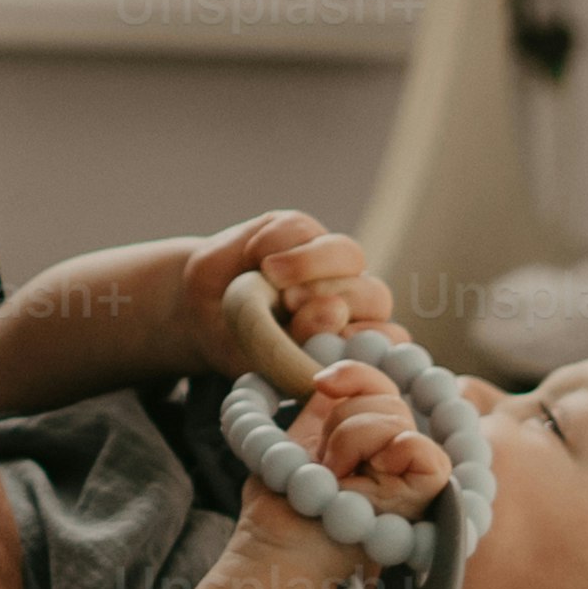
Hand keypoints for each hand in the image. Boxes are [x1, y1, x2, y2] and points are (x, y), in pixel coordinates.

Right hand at [183, 211, 388, 370]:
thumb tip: (334, 315)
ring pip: (347, 254)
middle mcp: (349, 300)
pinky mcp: (300, 230)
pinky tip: (252, 256)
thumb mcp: (261, 360)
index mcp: (350, 341)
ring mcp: (327, 263)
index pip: (387, 340)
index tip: (328, 344)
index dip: (364, 338)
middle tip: (290, 304)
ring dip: (309, 264)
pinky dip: (276, 241)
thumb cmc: (238, 342)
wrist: (200, 307)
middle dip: (332, 300)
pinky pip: (302, 228)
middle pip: (373, 294)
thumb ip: (296, 351)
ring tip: (270, 275)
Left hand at [240, 361, 452, 566]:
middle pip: (387, 397)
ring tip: (337, 481)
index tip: (320, 383)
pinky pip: (419, 448)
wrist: (281, 538)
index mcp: (374, 438)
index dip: (353, 374)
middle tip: (325, 464)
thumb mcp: (302, 439)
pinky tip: (367, 480)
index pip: (380, 383)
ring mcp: (418, 474)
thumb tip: (330, 373)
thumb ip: (325, 407)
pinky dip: (390, 454)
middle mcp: (400, 453)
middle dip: (340, 423)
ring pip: (395, 418)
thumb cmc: (285, 500)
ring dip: (349, 444)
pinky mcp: (430, 494)